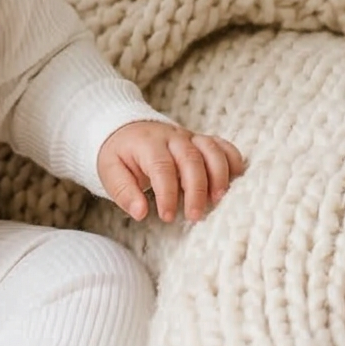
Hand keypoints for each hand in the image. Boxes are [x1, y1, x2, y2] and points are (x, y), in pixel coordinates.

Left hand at [96, 120, 245, 223]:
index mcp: (147, 143)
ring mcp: (190, 137)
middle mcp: (172, 137)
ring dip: (219, 175)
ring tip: (218, 200)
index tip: (167, 216)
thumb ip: (123, 192)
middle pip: (191, 158)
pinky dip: (233, 161)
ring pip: (211, 150)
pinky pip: (223, 146)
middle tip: (195, 216)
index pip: (162, 166)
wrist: (127, 129)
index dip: (167, 193)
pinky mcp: (201, 141)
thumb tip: (140, 213)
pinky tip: (234, 182)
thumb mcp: (110, 171)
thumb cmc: (120, 155)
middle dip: (196, 189)